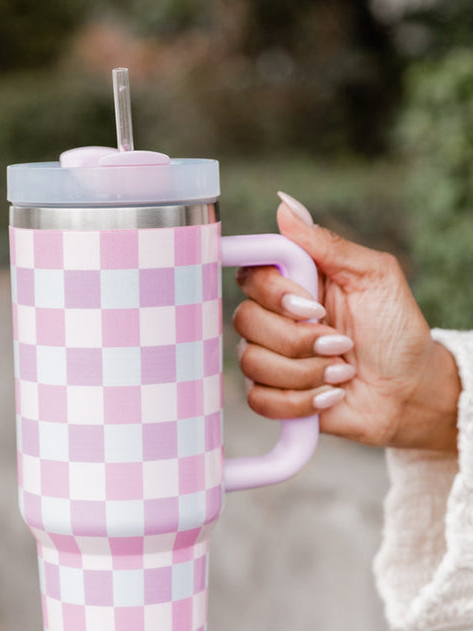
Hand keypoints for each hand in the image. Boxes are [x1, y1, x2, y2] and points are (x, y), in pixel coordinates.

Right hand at [233, 192, 459, 451]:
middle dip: (298, 338)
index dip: (270, 291)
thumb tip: (285, 206)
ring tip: (341, 369)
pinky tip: (329, 395)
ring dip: (306, 371)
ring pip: (252, 363)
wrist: (409, 390)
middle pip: (245, 320)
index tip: (308, 304)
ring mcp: (272, 358)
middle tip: (339, 342)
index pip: (249, 274)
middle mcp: (275, 318)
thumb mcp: (374, 276)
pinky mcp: (275, 396)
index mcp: (294, 283)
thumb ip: (327, 244)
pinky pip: (260, 400)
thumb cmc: (396, 330)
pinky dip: (300, 401)